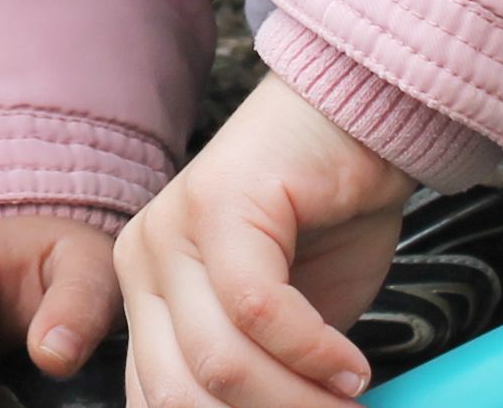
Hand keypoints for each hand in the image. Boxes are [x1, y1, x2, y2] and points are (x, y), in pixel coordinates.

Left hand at [116, 79, 414, 407]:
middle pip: (180, 393)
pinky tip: (352, 365)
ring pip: (220, 359)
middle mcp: (142, 262)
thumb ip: (258, 374)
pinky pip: (258, 310)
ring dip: (299, 399)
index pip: (156, 400)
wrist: (360, 123)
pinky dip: (315, 353)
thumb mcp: (282, 324)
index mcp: (145, 298)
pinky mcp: (218, 204)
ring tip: (350, 400)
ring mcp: (173, 230)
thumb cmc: (328, 223)